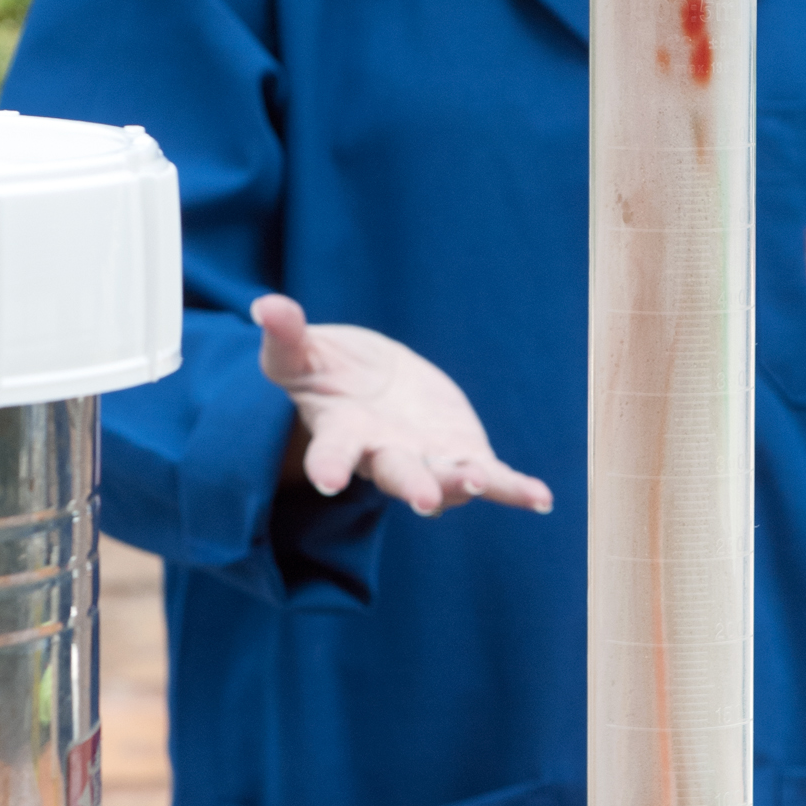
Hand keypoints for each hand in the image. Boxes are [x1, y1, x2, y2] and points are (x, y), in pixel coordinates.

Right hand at [252, 293, 553, 518]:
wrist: (367, 386)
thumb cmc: (326, 373)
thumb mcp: (301, 353)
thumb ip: (286, 335)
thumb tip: (265, 306)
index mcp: (342, 433)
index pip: (332, 452)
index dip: (329, 465)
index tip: (328, 481)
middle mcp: (384, 455)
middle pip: (396, 474)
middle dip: (411, 485)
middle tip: (422, 500)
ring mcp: (426, 460)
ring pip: (446, 482)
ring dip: (463, 484)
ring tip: (481, 483)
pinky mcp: (461, 455)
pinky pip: (491, 477)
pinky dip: (514, 488)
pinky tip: (540, 499)